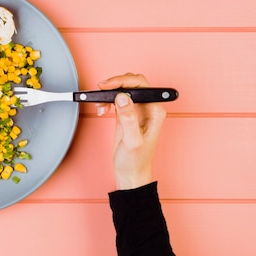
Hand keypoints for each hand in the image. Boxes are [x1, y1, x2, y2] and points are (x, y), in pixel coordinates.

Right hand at [97, 73, 166, 189]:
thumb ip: (128, 118)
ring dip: (109, 92)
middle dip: (115, 84)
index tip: (107, 86)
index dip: (123, 81)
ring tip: (100, 105)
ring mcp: (136, 110)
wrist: (130, 173)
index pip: (140, 85)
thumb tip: (123, 98)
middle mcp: (148, 108)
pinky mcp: (126, 114)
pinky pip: (116, 98)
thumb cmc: (135, 161)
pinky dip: (106, 100)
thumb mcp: (132, 141)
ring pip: (123, 89)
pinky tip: (101, 109)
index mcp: (154, 111)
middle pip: (132, 83)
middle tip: (101, 90)